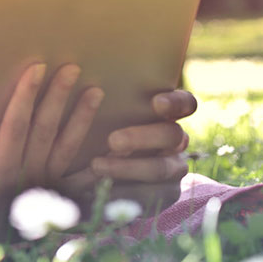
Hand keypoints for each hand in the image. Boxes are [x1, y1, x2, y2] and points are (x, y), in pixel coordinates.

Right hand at [0, 63, 103, 233]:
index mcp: (1, 174)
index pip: (16, 126)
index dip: (26, 97)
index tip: (36, 70)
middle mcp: (28, 180)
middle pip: (46, 131)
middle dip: (58, 98)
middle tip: (72, 69)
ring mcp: (44, 193)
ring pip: (66, 150)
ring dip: (81, 120)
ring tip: (95, 93)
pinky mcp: (54, 206)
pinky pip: (80, 183)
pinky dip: (97, 166)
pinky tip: (112, 148)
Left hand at [91, 89, 195, 211]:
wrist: (89, 168)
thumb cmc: (93, 125)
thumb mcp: (98, 109)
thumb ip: (101, 93)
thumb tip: (77, 67)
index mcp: (166, 113)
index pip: (185, 103)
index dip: (175, 103)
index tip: (155, 103)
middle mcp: (175, 138)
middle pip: (172, 135)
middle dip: (142, 137)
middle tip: (112, 141)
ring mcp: (174, 166)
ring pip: (162, 167)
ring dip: (129, 168)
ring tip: (96, 165)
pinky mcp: (165, 192)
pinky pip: (153, 195)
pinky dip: (126, 191)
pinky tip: (101, 189)